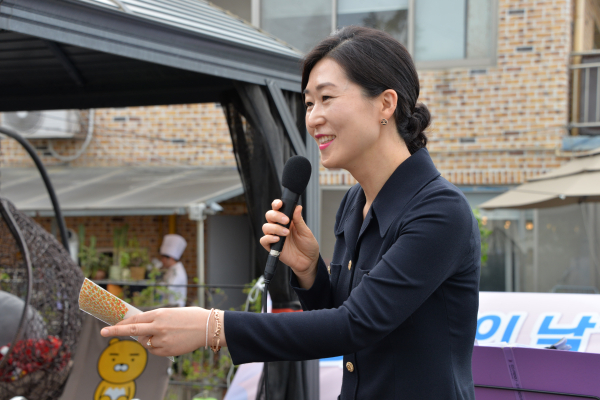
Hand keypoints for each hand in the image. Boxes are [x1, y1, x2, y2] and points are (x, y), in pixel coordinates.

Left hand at [100, 307, 222, 356]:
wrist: (207, 327)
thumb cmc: (191, 317)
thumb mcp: (171, 313)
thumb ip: (155, 319)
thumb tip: (141, 327)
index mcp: (159, 313)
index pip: (136, 318)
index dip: (123, 322)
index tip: (111, 324)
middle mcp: (158, 326)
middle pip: (132, 330)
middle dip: (116, 331)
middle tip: (103, 332)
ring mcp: (162, 339)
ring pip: (145, 342)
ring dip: (148, 340)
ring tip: (166, 335)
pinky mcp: (167, 350)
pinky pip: (154, 350)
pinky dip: (157, 347)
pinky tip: (169, 341)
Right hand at [260, 200, 318, 287]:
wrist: (309, 261)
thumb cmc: (308, 245)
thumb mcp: (306, 232)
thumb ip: (299, 220)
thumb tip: (297, 207)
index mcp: (287, 220)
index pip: (278, 209)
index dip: (276, 204)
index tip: (280, 204)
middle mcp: (279, 227)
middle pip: (269, 216)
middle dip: (276, 216)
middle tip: (286, 220)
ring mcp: (275, 237)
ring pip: (266, 227)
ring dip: (275, 228)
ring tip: (286, 233)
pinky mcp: (272, 247)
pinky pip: (264, 240)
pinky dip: (268, 238)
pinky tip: (277, 239)